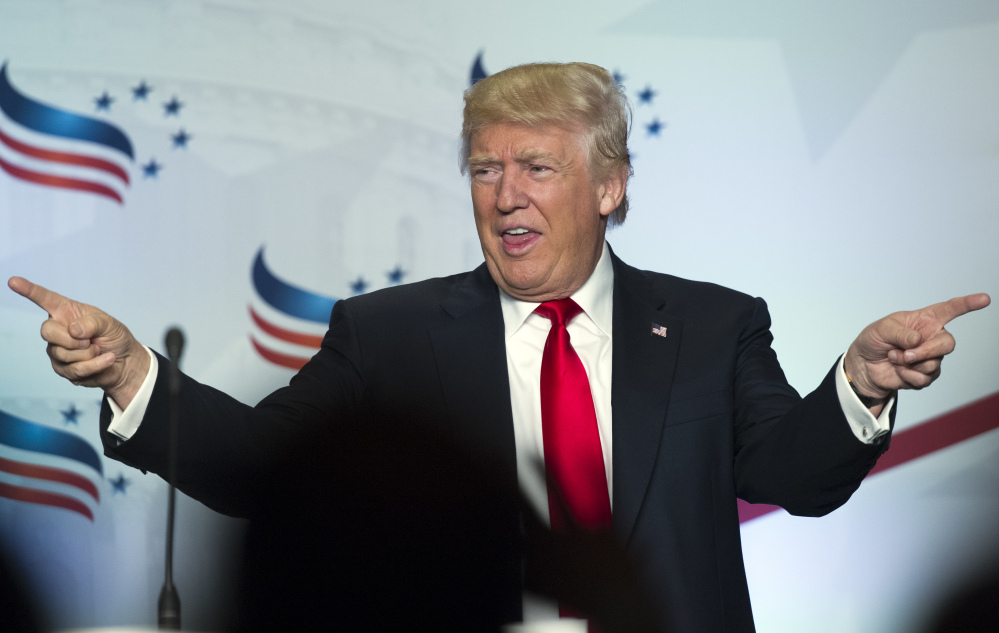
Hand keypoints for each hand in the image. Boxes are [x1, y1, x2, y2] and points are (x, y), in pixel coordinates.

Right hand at [8, 277, 149, 408]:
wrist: (125, 362)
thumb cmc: (115, 337)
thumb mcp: (110, 324)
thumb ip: (93, 323)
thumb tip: (73, 330)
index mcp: (67, 312)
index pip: (45, 299)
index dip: (29, 290)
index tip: (13, 281)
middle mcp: (58, 329)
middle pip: (47, 331)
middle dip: (71, 339)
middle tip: (90, 341)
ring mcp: (57, 350)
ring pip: (62, 353)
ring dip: (89, 353)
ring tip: (100, 349)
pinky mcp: (62, 369)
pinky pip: (75, 369)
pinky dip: (95, 365)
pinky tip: (106, 359)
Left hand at [844, 293, 990, 402]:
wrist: (864, 365)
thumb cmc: (874, 340)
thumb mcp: (881, 329)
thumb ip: (899, 332)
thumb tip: (917, 340)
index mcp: (925, 320)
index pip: (950, 309)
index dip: (967, 304)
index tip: (984, 299)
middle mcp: (932, 338)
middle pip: (947, 344)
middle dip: (927, 351)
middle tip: (906, 354)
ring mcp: (931, 357)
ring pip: (934, 364)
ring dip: (909, 364)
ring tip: (894, 358)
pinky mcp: (926, 375)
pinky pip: (924, 378)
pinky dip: (907, 375)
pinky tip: (897, 369)